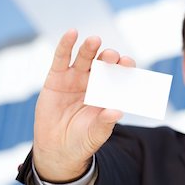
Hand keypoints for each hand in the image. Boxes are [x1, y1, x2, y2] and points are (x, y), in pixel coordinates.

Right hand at [33, 29, 135, 181]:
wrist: (58, 150)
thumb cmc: (82, 140)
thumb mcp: (96, 134)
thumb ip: (105, 122)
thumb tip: (117, 112)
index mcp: (108, 92)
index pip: (119, 75)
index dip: (124, 68)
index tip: (128, 64)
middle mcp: (93, 82)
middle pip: (103, 64)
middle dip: (109, 58)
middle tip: (112, 57)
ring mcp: (75, 78)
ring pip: (84, 58)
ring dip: (90, 48)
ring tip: (94, 41)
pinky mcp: (56, 78)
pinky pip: (61, 58)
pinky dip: (65, 45)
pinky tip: (71, 34)